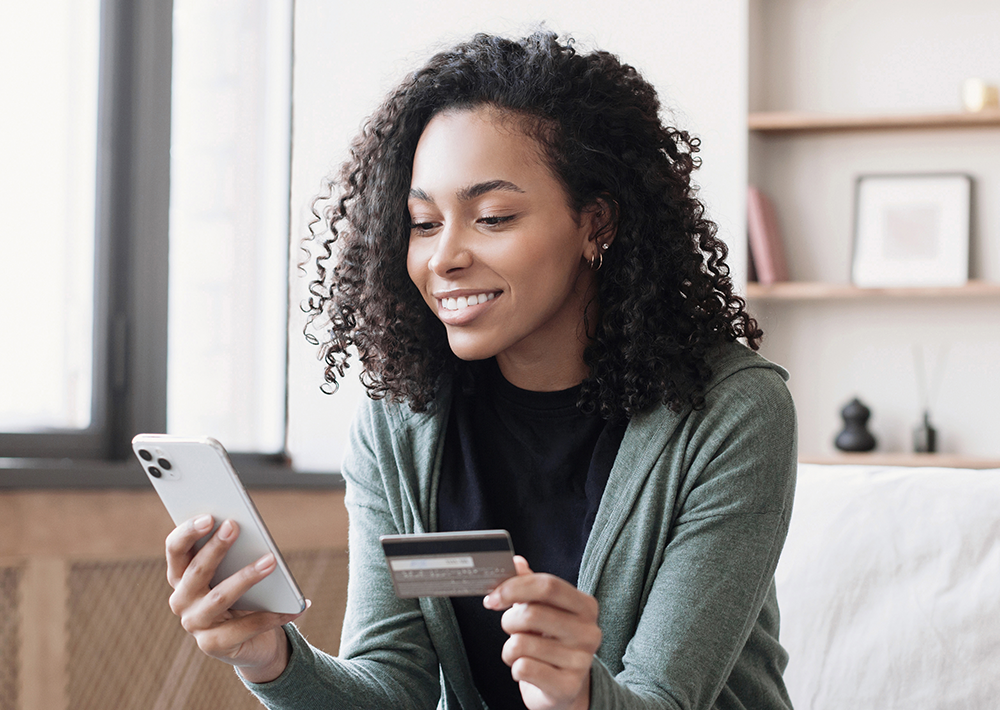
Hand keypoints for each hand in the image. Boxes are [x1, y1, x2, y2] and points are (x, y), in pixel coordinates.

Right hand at [165, 515, 308, 682]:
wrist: (250, 641)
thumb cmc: (242, 595)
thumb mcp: (234, 572)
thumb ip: (235, 553)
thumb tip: (252, 531)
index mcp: (180, 576)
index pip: (175, 549)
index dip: (188, 532)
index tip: (209, 516)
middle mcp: (181, 600)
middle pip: (196, 571)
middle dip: (216, 547)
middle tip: (235, 526)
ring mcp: (195, 624)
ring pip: (220, 596)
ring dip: (247, 576)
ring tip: (271, 561)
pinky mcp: (213, 645)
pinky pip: (247, 626)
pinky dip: (274, 614)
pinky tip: (298, 606)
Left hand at [483, 556, 600, 709]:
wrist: (563, 689)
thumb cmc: (550, 642)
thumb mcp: (543, 610)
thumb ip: (529, 585)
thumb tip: (515, 561)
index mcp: (585, 606)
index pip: (548, 585)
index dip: (514, 587)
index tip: (493, 597)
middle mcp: (590, 632)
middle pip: (532, 613)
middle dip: (509, 621)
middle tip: (510, 628)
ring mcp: (582, 661)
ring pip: (522, 644)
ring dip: (510, 649)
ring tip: (521, 653)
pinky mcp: (568, 686)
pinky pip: (523, 668)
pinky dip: (515, 668)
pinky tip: (527, 670)